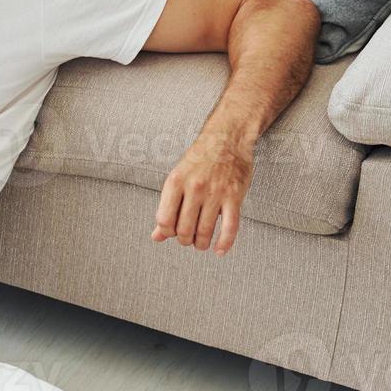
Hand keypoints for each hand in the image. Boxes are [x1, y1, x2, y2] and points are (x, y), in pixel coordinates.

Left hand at [151, 132, 252, 255]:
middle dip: (184, 240)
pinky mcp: (234, 197)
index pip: (164, 220)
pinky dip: (224, 244)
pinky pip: (230, 228)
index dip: (167, 232)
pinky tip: (219, 250)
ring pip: (205, 232)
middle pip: (184, 230)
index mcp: (175, 182)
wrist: (227, 139)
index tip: (172, 232)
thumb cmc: (199, 160)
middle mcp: (194, 188)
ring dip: (201, 244)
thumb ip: (166, 208)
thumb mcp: (177, 179)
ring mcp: (215, 193)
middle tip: (188, 239)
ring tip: (201, 243)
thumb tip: (156, 236)